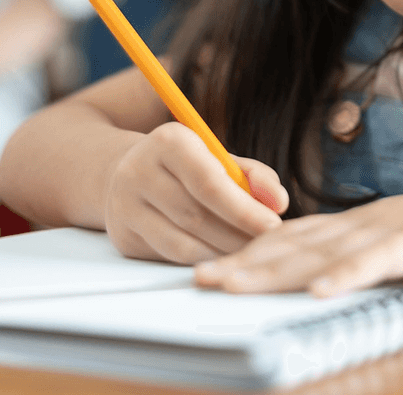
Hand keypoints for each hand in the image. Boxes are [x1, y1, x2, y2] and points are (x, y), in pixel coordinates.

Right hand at [104, 121, 289, 264]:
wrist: (128, 172)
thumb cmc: (188, 166)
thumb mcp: (221, 158)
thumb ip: (255, 176)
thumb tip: (279, 202)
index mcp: (168, 141)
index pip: (209, 182)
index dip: (244, 209)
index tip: (273, 225)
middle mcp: (139, 171)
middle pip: (196, 216)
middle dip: (238, 236)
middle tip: (268, 246)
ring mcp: (125, 207)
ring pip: (182, 244)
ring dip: (222, 254)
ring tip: (249, 253)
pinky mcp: (123, 238)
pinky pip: (169, 258)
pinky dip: (202, 261)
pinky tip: (222, 258)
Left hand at [194, 161, 402, 296]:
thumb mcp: (400, 241)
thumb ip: (363, 255)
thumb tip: (326, 278)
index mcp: (357, 226)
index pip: (291, 240)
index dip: (248, 255)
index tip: (209, 269)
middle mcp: (362, 225)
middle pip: (292, 246)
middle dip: (242, 264)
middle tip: (197, 280)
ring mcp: (388, 232)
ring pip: (320, 252)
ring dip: (272, 270)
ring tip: (231, 284)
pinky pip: (376, 262)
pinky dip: (344, 276)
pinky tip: (316, 292)